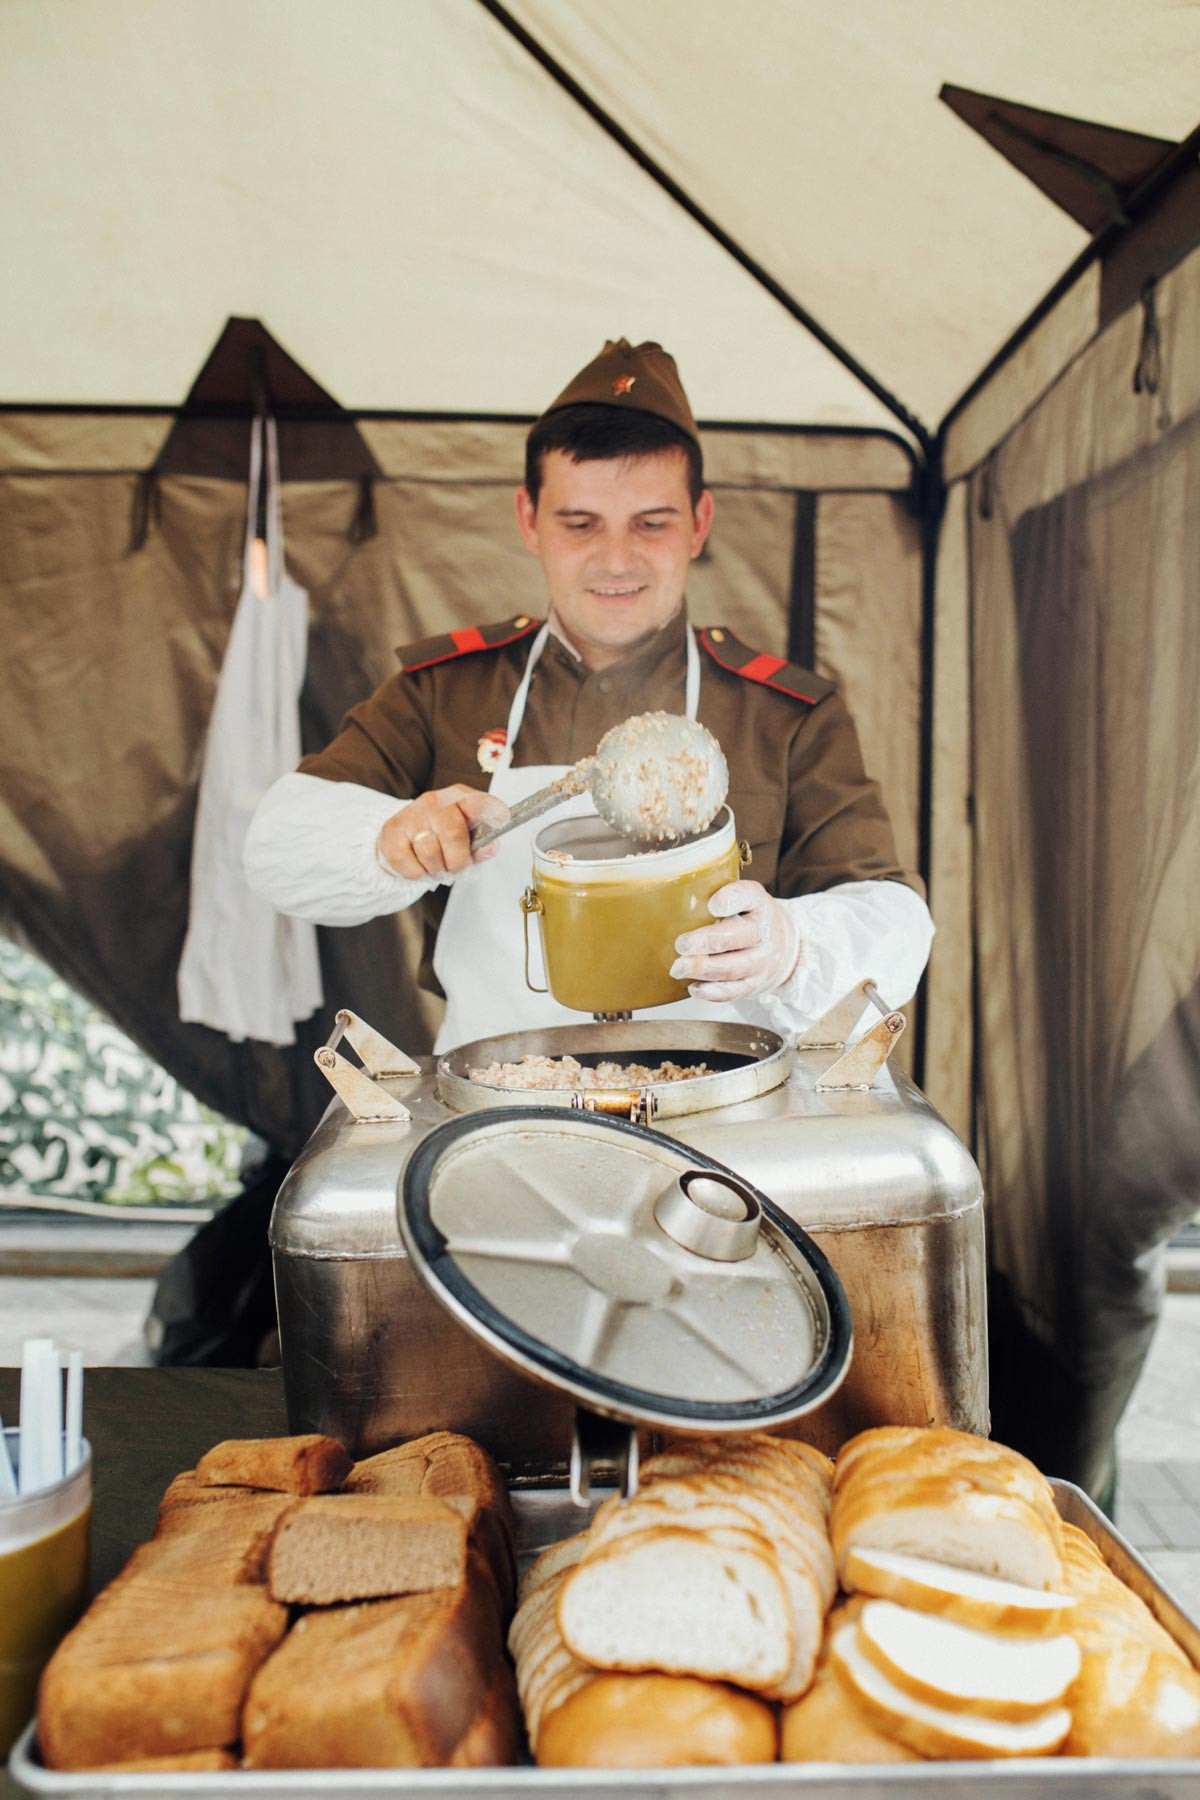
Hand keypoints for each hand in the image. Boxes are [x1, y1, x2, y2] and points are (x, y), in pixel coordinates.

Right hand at [376, 784, 510, 880]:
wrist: (407, 839)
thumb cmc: (443, 840)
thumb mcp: (468, 841)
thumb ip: (482, 846)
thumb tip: (489, 848)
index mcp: (460, 798)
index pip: (480, 803)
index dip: (490, 816)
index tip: (497, 828)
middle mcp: (435, 800)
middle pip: (453, 835)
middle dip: (457, 862)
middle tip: (453, 868)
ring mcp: (412, 812)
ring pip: (429, 851)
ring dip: (435, 869)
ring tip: (435, 867)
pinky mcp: (391, 829)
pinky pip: (406, 861)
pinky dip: (416, 873)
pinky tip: (419, 866)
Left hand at [670, 879, 800, 1001]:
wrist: (785, 947)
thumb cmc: (751, 919)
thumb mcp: (743, 900)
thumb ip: (716, 896)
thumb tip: (672, 902)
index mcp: (759, 903)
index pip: (749, 896)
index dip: (731, 899)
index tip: (713, 905)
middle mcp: (764, 932)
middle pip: (739, 936)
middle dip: (707, 941)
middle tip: (682, 944)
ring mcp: (762, 961)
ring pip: (733, 967)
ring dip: (703, 968)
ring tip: (679, 967)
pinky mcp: (754, 984)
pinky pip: (733, 991)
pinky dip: (712, 991)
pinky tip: (694, 988)